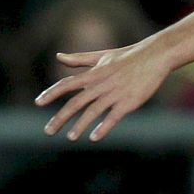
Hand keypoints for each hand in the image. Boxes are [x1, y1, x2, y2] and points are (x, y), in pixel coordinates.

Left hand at [35, 41, 171, 142]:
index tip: (38, 103)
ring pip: (92, 112)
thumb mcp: (102, 56)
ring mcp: (114, 93)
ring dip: (80, 125)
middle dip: (60, 118)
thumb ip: (79, 59)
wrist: (155, 56)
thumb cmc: (128, 56)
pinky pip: (113, 117)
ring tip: (70, 138)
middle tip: (48, 131)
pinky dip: (103, 127)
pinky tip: (94, 137)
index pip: (67, 84)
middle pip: (75, 102)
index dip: (51, 93)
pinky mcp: (129, 102)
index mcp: (93, 74)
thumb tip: (58, 57)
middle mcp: (100, 84)